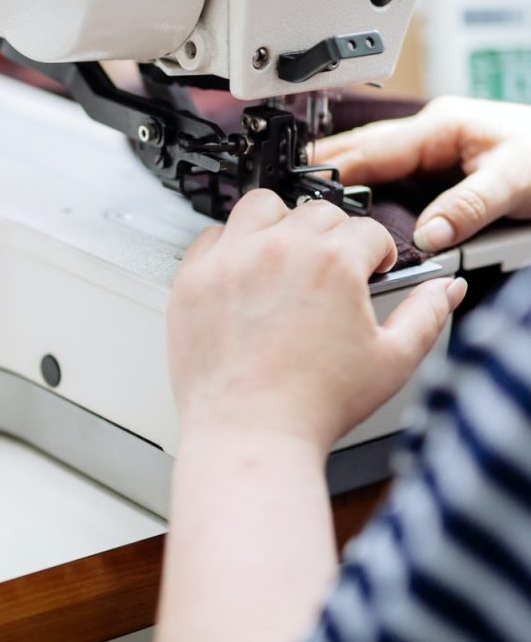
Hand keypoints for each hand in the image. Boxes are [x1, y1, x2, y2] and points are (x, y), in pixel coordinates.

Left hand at [168, 190, 466, 452]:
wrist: (250, 434)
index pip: (367, 230)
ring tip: (285, 256)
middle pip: (317, 213)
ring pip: (261, 206)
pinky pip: (213, 235)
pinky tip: (242, 273)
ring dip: (279, 223)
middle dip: (334, 237)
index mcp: (333, 262)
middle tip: (332, 271)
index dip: (377, 252)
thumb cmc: (315, 405)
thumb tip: (446, 289)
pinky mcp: (195, 276)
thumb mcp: (391, 362)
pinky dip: (230, 247)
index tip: (372, 270)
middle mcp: (281, 249)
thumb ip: (425, 316)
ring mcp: (233, 259)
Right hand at [316, 96, 530, 251]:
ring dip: (346, 178)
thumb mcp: (515, 181)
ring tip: (308, 203)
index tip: (304, 186)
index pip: (374, 147)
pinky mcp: (439, 170)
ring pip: (374, 164)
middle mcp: (431, 135)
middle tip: (286, 191)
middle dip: (327, 167)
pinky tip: (352, 209)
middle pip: (363, 151)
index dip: (337, 168)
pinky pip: (392, 180)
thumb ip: (468, 208)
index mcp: (441, 126)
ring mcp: (433, 151)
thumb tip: (428, 235)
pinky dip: (369, 192)